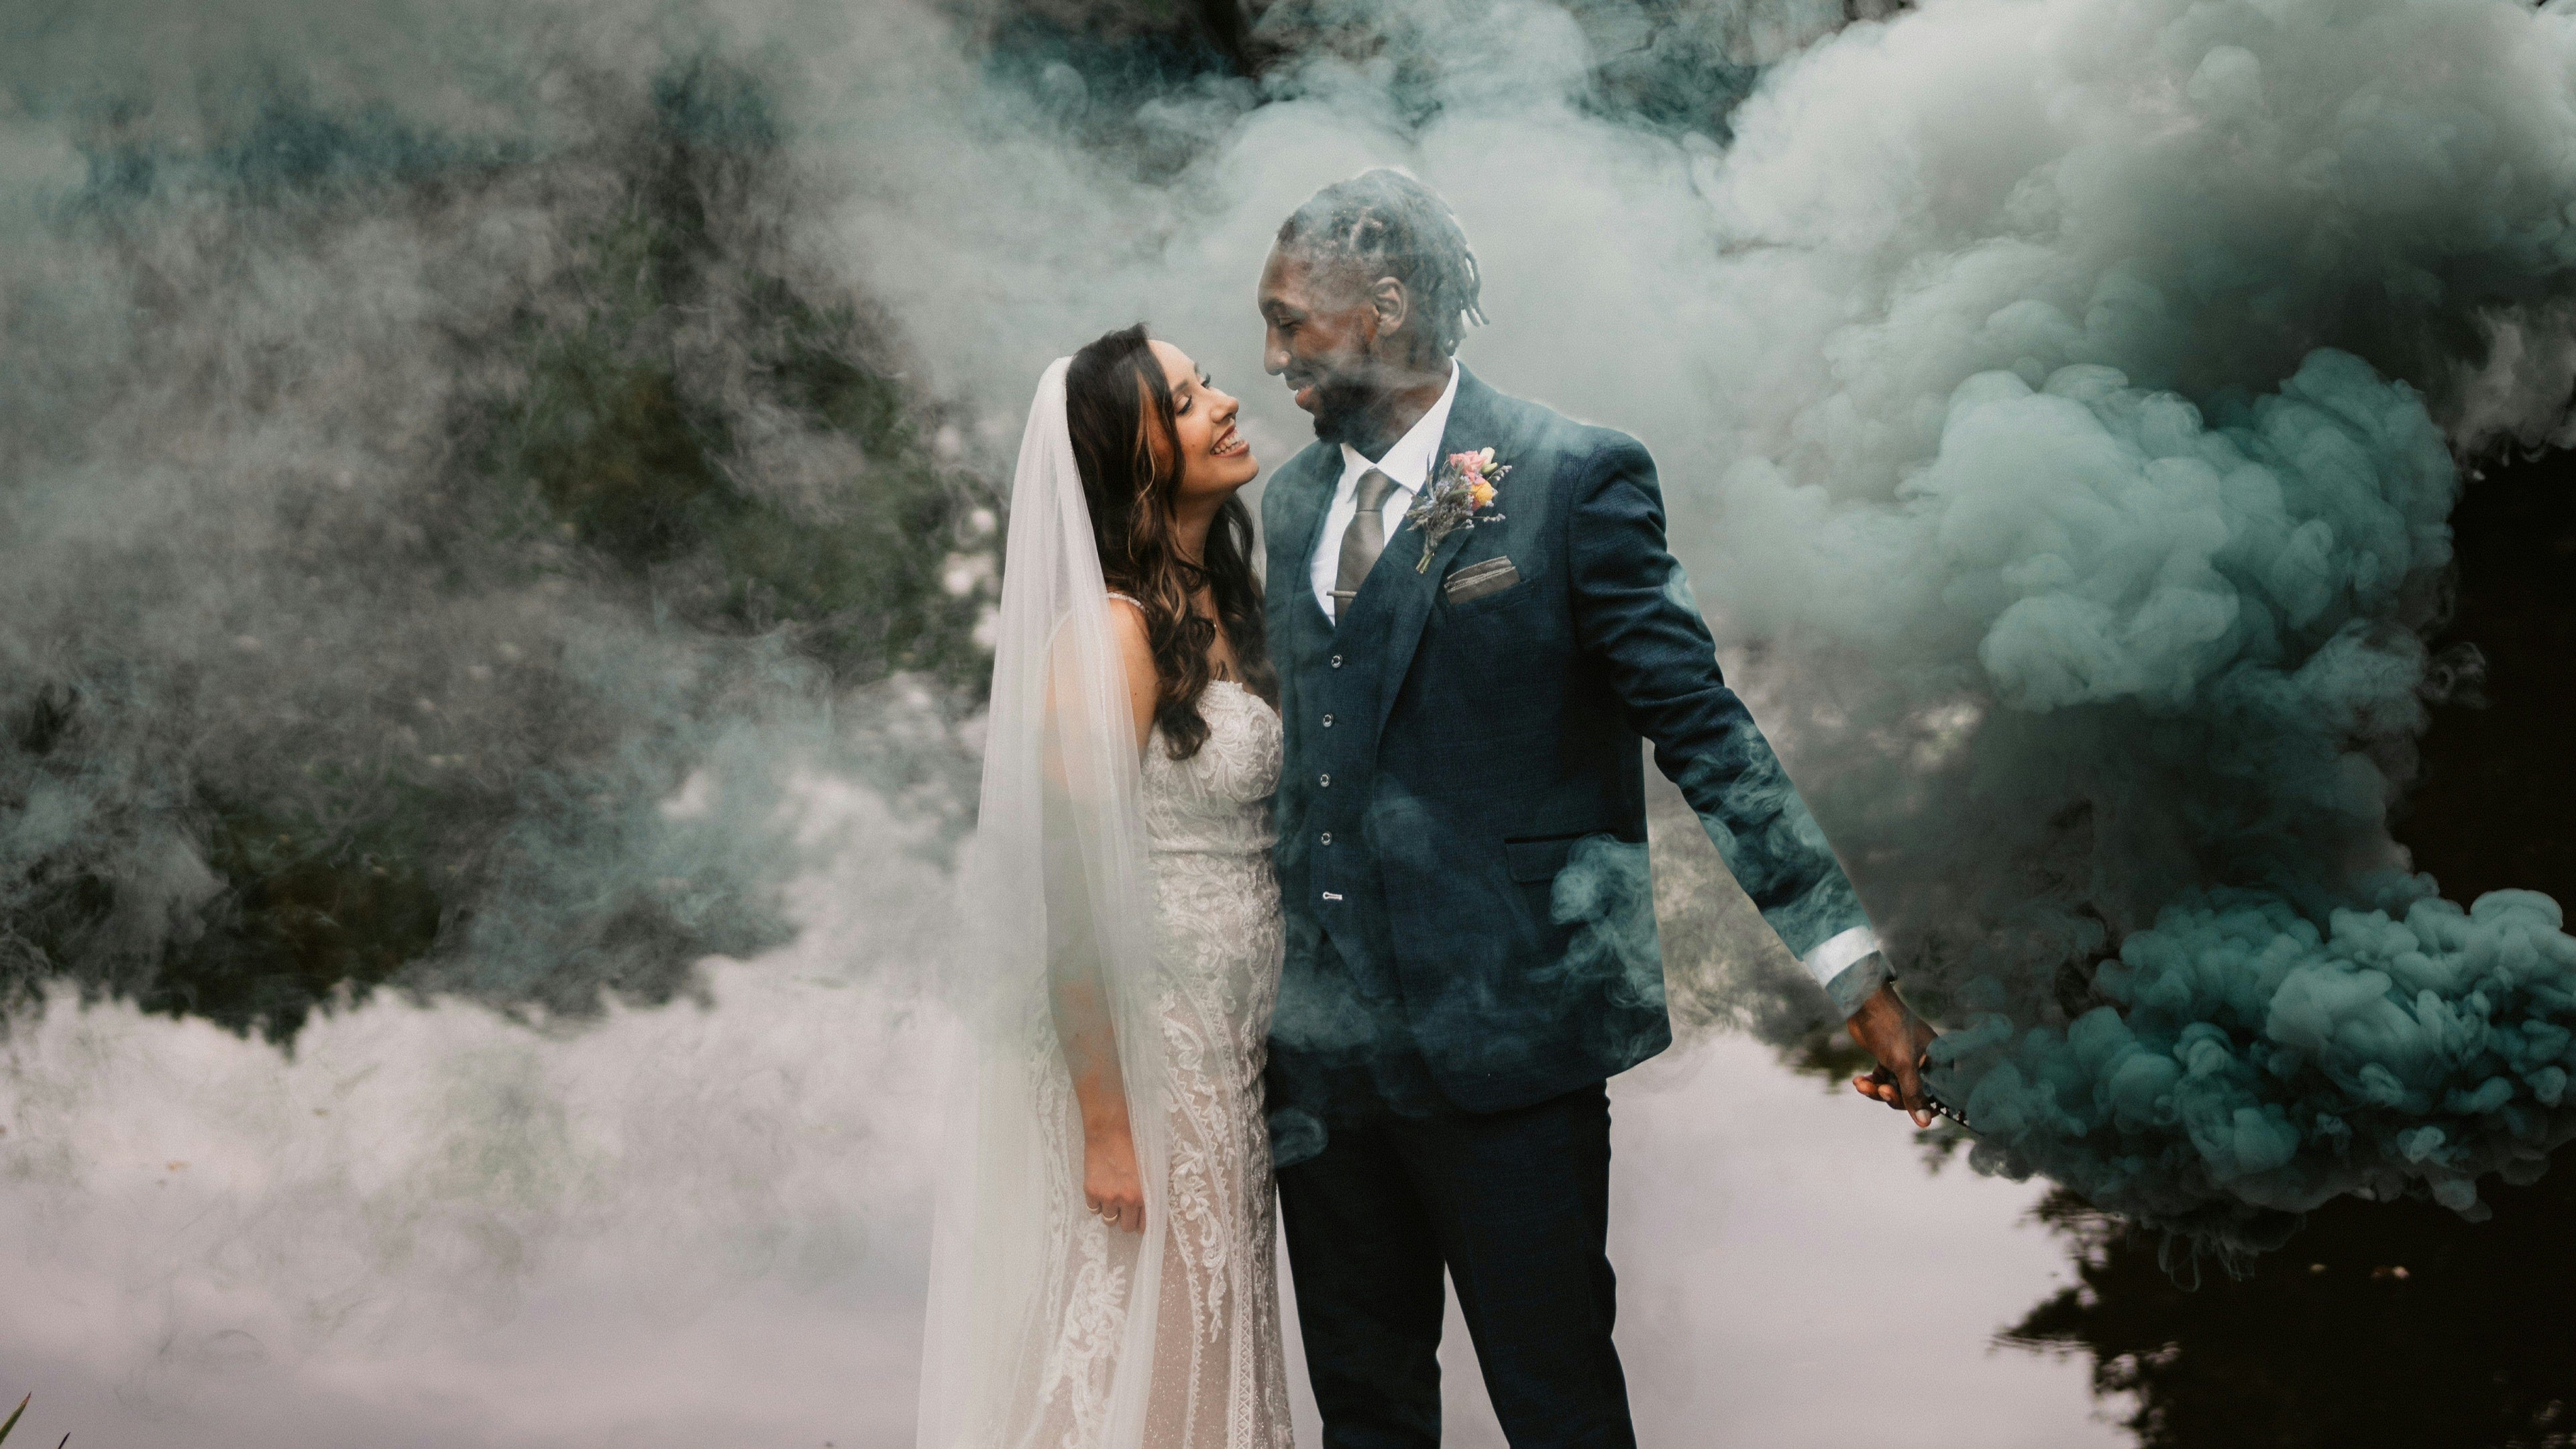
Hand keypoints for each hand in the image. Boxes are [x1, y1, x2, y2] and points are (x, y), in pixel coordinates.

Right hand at [1083, 1126, 1146, 1233]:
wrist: (1111, 1130)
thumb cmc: (1135, 1144)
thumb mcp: (1152, 1169)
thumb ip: (1152, 1191)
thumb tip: (1151, 1208)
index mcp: (1145, 1195)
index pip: (1144, 1225)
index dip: (1141, 1222)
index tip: (1138, 1218)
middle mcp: (1126, 1200)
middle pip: (1126, 1227)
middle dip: (1126, 1218)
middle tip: (1124, 1207)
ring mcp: (1107, 1197)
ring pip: (1108, 1220)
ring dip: (1111, 1211)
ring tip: (1112, 1196)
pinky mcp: (1091, 1191)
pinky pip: (1093, 1209)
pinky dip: (1097, 1203)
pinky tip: (1101, 1189)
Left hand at [1846, 983, 1939, 1128]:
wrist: (1864, 1003)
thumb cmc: (1889, 1029)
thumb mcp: (1903, 1065)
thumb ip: (1914, 1094)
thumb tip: (1925, 1123)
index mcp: (1937, 1061)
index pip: (1937, 1094)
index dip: (1923, 1106)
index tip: (1908, 1109)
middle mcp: (1924, 1062)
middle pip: (1912, 1095)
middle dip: (1893, 1096)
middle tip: (1880, 1091)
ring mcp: (1905, 1060)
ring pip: (1894, 1089)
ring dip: (1876, 1091)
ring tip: (1861, 1085)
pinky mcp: (1888, 1058)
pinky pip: (1882, 1079)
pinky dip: (1871, 1082)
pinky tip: (1858, 1081)